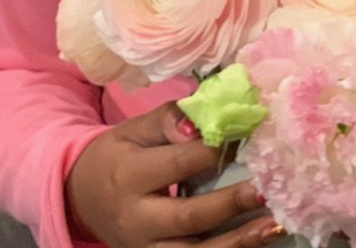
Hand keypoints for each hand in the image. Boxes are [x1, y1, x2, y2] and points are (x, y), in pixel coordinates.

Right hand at [64, 101, 282, 247]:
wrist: (83, 199)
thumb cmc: (115, 157)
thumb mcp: (131, 131)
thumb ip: (165, 120)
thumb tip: (200, 122)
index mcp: (128, 175)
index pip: (175, 164)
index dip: (211, 151)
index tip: (244, 136)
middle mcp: (136, 218)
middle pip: (188, 217)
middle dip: (230, 204)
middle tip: (264, 187)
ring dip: (238, 242)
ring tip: (273, 224)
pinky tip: (256, 242)